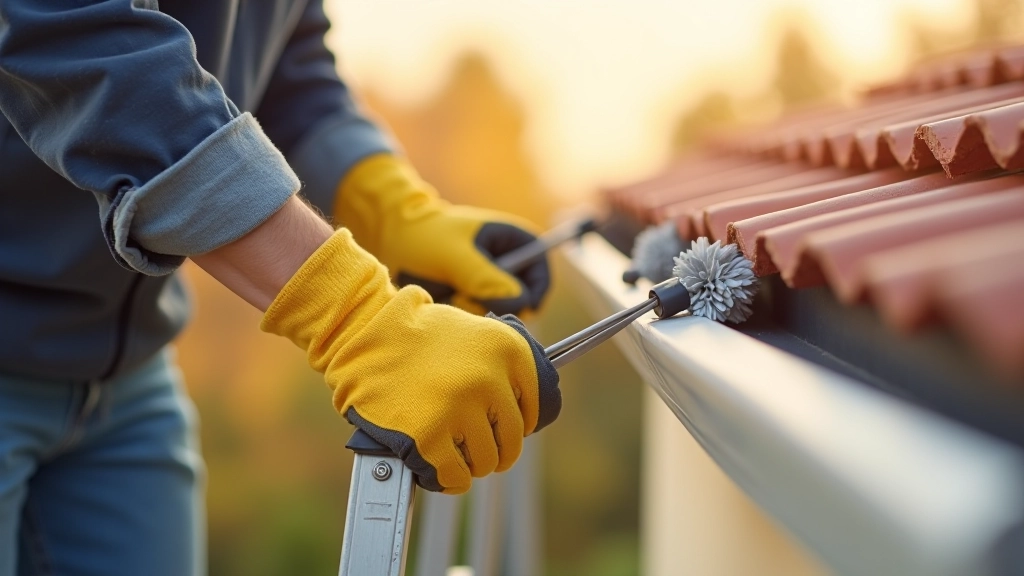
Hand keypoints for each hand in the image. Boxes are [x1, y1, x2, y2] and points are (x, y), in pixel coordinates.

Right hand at [261, 229, 560, 493]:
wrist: (359, 330)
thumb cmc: (411, 330)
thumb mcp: (468, 328)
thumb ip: (495, 360)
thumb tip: (518, 400)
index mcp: (507, 350)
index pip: (532, 406)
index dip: (520, 423)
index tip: (507, 430)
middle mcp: (489, 380)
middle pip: (511, 438)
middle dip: (497, 450)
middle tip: (481, 451)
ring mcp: (459, 410)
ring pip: (485, 460)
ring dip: (472, 465)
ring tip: (457, 457)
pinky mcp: (428, 436)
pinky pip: (454, 476)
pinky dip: (450, 480)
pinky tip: (442, 472)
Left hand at [333, 154, 550, 315]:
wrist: (385, 237)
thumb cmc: (421, 236)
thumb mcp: (454, 256)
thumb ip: (487, 279)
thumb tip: (520, 302)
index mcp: (508, 239)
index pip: (539, 266)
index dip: (537, 288)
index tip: (523, 307)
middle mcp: (500, 261)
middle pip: (520, 295)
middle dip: (498, 303)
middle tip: (469, 299)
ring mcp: (483, 280)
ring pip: (497, 310)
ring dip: (477, 310)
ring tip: (450, 297)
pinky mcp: (467, 297)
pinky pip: (476, 316)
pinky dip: (463, 315)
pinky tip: (444, 303)